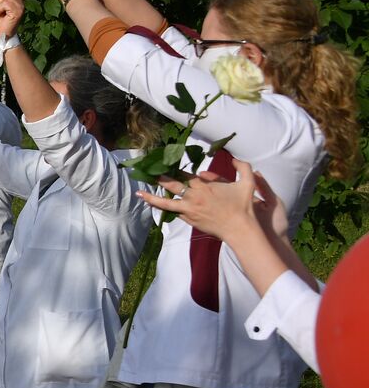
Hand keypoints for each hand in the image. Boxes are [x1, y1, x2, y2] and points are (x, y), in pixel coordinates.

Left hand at [136, 159, 271, 241]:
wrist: (239, 228)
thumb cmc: (243, 206)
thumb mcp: (248, 183)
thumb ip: (243, 167)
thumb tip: (235, 159)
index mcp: (204, 186)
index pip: (185, 174)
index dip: (174, 168)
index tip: (164, 162)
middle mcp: (193, 197)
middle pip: (172, 185)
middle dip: (158, 178)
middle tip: (146, 173)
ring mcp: (189, 210)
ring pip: (166, 203)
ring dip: (152, 198)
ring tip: (140, 194)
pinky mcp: (189, 220)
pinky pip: (173, 212)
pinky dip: (163, 208)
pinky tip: (154, 206)